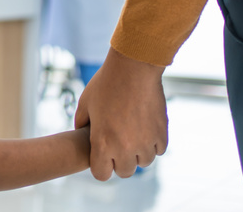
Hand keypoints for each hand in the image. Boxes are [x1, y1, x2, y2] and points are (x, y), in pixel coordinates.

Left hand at [74, 48, 166, 179]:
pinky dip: (153, 143)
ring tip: (133, 133)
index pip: (102, 175)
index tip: (102, 155)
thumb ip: (81, 123)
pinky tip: (146, 128)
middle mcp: (125, 148)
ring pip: (144, 162)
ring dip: (138, 152)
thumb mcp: (85, 102)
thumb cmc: (107, 83)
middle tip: (118, 142)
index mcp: (103, 143)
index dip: (101, 166)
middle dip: (120, 160)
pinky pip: (159, 150)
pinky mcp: (161, 133)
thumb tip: (81, 134)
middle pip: (124, 171)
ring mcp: (145, 142)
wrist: (133, 67)